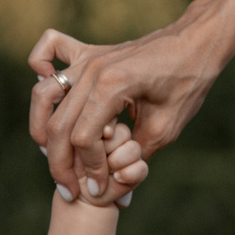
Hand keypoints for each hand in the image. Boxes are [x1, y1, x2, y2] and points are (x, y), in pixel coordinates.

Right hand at [28, 10, 228, 202]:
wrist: (195, 43)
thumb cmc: (186, 84)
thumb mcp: (166, 128)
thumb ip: (135, 155)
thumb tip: (117, 189)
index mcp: (113, 86)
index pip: (83, 138)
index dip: (90, 169)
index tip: (100, 188)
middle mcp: (93, 70)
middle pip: (58, 125)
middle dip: (60, 164)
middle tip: (70, 190)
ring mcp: (87, 58)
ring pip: (43, 95)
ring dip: (40, 129)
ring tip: (51, 156)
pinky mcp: (88, 52)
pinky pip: (49, 50)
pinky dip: (39, 67)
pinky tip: (48, 93)